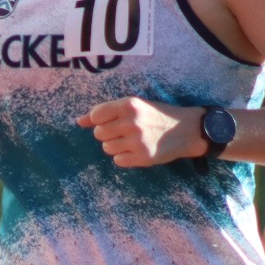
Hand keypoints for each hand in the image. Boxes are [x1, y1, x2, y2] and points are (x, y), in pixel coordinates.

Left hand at [78, 98, 199, 167]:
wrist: (185, 130)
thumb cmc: (156, 115)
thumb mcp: (134, 106)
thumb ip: (106, 112)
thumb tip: (79, 122)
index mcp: (129, 105)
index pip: (96, 115)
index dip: (100, 120)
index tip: (113, 121)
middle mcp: (131, 122)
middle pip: (99, 134)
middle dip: (108, 134)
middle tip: (125, 132)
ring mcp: (137, 141)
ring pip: (107, 148)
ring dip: (115, 146)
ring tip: (131, 141)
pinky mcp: (143, 157)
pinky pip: (118, 160)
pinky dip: (124, 157)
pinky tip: (136, 150)